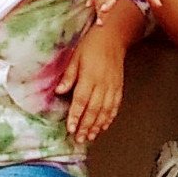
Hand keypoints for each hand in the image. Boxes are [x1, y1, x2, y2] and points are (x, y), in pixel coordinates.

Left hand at [57, 25, 127, 143]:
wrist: (113, 37)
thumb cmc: (91, 45)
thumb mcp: (75, 56)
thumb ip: (69, 75)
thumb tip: (58, 91)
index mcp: (90, 76)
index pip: (81, 100)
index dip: (76, 116)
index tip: (70, 128)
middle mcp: (102, 84)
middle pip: (93, 110)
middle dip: (85, 126)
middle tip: (79, 138)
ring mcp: (112, 87)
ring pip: (105, 111)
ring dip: (97, 126)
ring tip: (89, 136)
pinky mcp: (119, 88)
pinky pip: (115, 107)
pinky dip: (109, 118)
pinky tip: (103, 126)